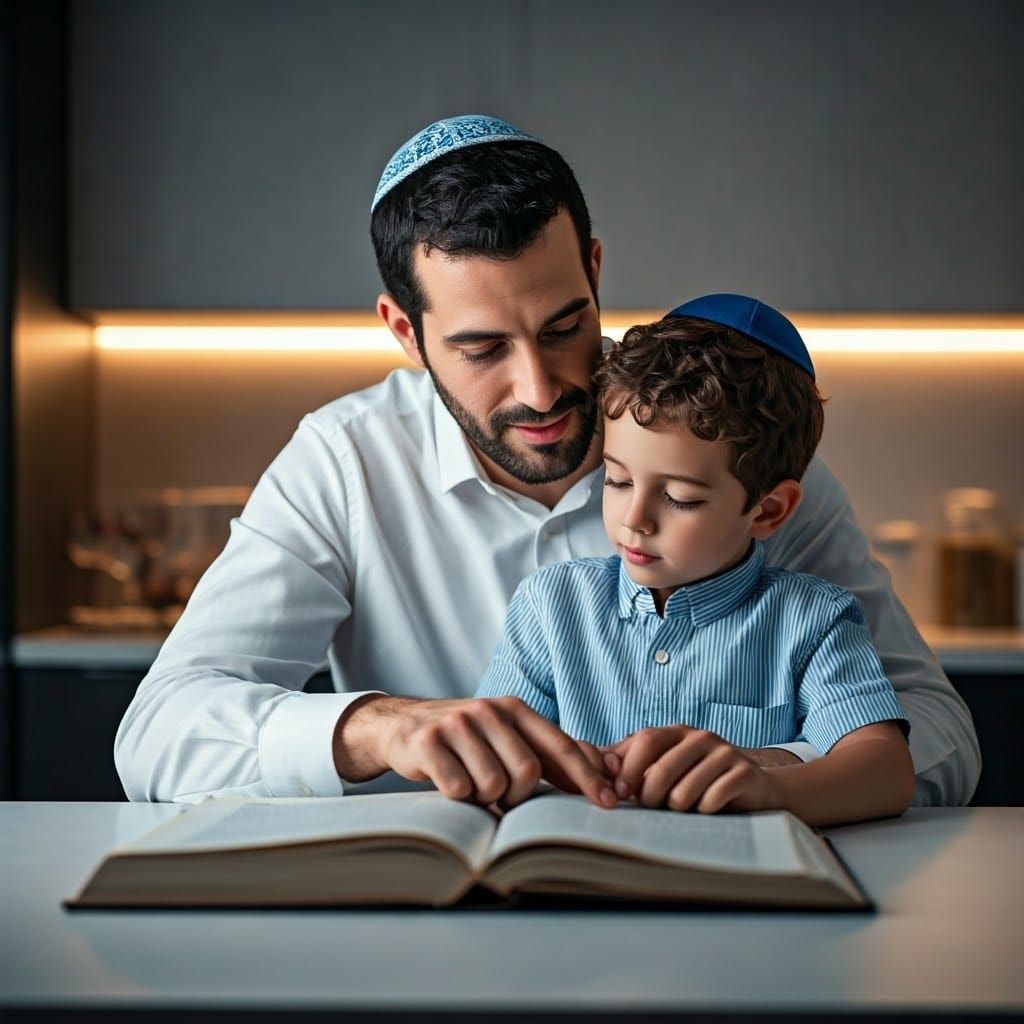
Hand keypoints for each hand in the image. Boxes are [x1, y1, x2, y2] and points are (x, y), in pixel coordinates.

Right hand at [334, 695, 617, 808]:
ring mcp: (458, 724)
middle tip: (501, 795)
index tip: (609, 803)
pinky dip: (459, 796)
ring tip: (471, 784)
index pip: (560, 746)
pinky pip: (459, 788)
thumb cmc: (466, 739)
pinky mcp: (428, 742)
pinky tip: (448, 782)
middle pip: (528, 772)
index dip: (587, 776)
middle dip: (519, 796)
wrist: (402, 725)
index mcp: (515, 709)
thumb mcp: (509, 736)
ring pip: (494, 784)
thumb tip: (608, 768)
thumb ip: (551, 751)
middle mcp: (489, 710)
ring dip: (485, 798)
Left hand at [603, 725, 778, 813]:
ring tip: (682, 808)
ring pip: (684, 791)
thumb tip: (600, 761)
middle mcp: (701, 736)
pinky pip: (712, 800)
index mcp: (678, 732)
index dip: (628, 768)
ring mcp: (724, 752)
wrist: (754, 789)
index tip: (620, 794)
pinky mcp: (744, 773)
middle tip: (650, 808)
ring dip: (677, 808)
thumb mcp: (668, 765)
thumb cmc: (701, 779)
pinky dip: (703, 811)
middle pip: (661, 768)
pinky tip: (708, 809)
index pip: (645, 740)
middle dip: (649, 796)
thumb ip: (634, 761)